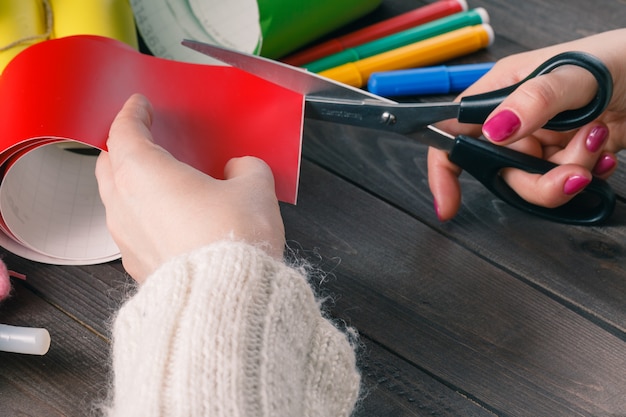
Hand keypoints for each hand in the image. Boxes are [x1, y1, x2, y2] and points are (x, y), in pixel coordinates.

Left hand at [95, 94, 285, 282]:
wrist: (226, 299)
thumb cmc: (233, 239)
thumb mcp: (254, 189)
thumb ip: (246, 169)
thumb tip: (239, 170)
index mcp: (144, 173)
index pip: (124, 131)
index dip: (132, 113)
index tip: (140, 106)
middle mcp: (124, 204)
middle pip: (109, 164)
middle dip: (123, 149)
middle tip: (145, 142)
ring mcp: (126, 238)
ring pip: (115, 200)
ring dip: (131, 186)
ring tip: (160, 184)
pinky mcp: (137, 265)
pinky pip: (131, 230)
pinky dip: (143, 217)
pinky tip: (170, 221)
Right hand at [428, 29, 625, 220]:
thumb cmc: (620, 57)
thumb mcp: (574, 74)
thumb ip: (534, 101)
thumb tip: (495, 130)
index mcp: (503, 91)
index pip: (456, 132)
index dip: (445, 169)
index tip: (449, 203)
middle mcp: (518, 118)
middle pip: (500, 170)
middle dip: (535, 181)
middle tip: (568, 175)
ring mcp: (543, 138)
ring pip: (535, 181)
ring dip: (569, 172)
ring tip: (596, 144)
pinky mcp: (569, 153)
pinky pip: (563, 180)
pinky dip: (588, 173)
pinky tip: (604, 153)